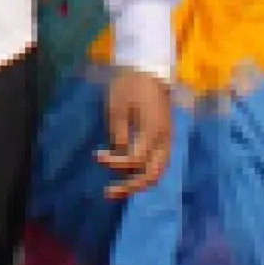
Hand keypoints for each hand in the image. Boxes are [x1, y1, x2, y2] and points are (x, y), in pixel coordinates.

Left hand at [98, 69, 172, 200]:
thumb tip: (119, 156)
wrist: (149, 70)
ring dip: (137, 183)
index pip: (135, 160)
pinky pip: (156, 163)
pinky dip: (142, 173)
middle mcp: (163, 140)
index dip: (115, 163)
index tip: (97, 156)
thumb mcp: (118, 107)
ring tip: (115, 191)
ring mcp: (166, 141)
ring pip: (157, 172)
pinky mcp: (163, 140)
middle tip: (108, 193)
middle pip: (152, 175)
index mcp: (152, 131)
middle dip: (131, 187)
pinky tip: (125, 175)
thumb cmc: (130, 85)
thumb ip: (119, 134)